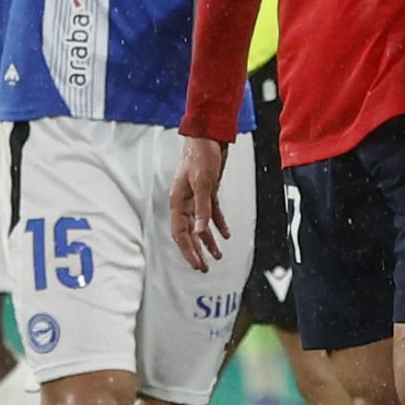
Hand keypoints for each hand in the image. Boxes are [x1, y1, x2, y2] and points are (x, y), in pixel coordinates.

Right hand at [168, 135, 232, 272]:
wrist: (208, 136)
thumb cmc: (200, 156)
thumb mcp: (203, 183)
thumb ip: (201, 209)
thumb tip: (199, 231)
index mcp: (178, 202)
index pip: (180, 234)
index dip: (188, 251)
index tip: (197, 265)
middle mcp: (185, 202)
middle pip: (189, 233)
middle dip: (197, 251)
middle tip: (205, 268)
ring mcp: (196, 197)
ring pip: (201, 225)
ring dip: (209, 241)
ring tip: (218, 256)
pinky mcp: (208, 191)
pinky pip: (212, 213)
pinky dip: (218, 224)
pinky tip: (226, 234)